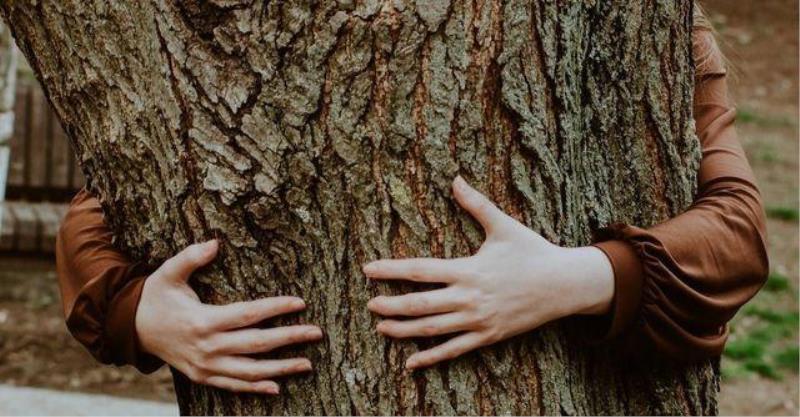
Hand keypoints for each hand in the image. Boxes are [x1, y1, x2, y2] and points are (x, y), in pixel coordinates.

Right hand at [135, 240, 322, 393]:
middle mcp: (207, 347)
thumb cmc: (156, 297)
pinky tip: (278, 386)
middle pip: (256, 345)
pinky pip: (234, 385)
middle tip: (316, 332)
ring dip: (281, 369)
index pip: (248, 314)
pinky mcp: (203, 377)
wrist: (132, 329)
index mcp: (203, 320)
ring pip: (250, 371)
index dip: (276, 309)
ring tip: (308, 364)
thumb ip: (190, 257)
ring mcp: (205, 366)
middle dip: (289, 339)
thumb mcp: (168, 273)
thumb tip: (214, 243)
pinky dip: (256, 388)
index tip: (300, 303)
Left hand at [364, 176, 613, 368]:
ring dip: (403, 330)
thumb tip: (456, 178)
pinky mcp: (488, 336)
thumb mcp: (504, 226)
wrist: (565, 285)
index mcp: (468, 269)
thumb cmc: (533, 252)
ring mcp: (478, 320)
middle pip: (419, 304)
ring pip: (432, 330)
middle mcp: (469, 298)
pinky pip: (454, 350)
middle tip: (369, 304)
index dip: (391, 269)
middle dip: (391, 305)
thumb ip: (477, 204)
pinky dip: (431, 358)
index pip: (420, 270)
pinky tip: (411, 363)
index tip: (368, 269)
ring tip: (381, 327)